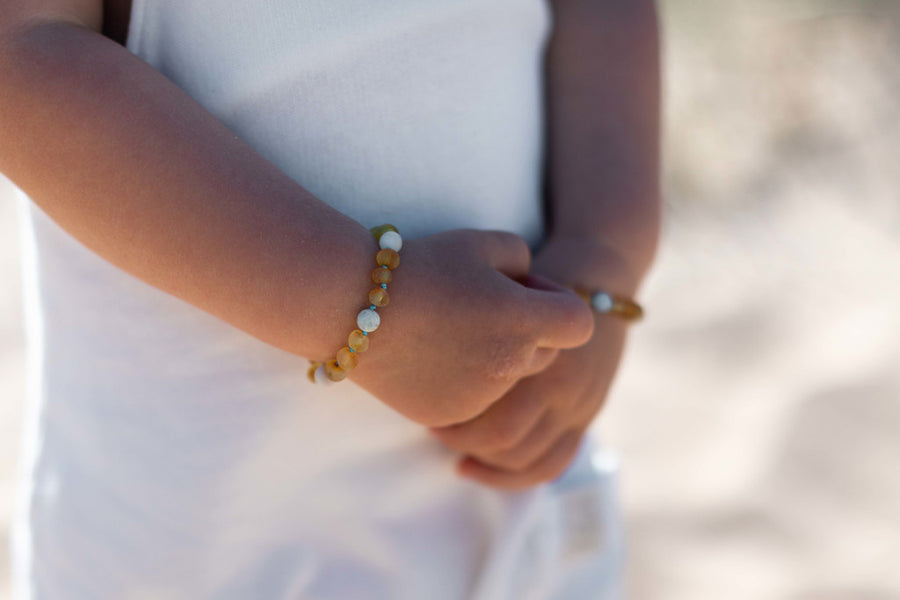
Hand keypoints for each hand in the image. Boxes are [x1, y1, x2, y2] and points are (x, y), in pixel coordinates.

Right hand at [347, 229, 594, 427]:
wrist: (351, 305)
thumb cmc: (421, 265)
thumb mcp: (483, 242)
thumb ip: (523, 258)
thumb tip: (530, 284)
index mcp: (525, 321)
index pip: (579, 323)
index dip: (558, 304)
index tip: (526, 290)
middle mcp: (511, 366)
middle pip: (546, 354)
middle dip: (526, 332)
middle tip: (483, 306)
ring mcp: (480, 396)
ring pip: (509, 380)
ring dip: (495, 358)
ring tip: (451, 329)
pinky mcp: (450, 415)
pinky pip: (474, 399)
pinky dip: (463, 380)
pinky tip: (429, 354)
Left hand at [427, 239, 634, 488]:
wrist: (599, 281)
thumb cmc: (538, 279)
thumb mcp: (509, 289)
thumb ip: (479, 322)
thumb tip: (423, 350)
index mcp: (546, 358)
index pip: (493, 416)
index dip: (453, 418)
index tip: (428, 405)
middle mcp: (564, 389)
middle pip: (502, 440)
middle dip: (462, 438)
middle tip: (434, 426)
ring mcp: (580, 408)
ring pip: (526, 460)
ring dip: (484, 458)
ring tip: (454, 443)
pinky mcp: (585, 419)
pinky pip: (551, 464)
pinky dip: (510, 476)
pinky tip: (474, 467)